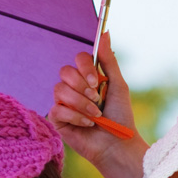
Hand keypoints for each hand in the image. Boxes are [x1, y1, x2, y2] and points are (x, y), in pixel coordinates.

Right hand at [50, 32, 136, 156]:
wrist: (117, 145)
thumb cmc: (120, 117)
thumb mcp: (117, 85)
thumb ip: (108, 60)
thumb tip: (104, 31)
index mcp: (88, 78)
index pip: (78, 59)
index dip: (85, 67)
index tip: (97, 81)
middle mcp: (74, 88)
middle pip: (65, 71)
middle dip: (82, 86)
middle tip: (97, 99)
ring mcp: (64, 103)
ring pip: (59, 89)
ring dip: (81, 103)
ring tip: (96, 114)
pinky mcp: (57, 119)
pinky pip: (57, 108)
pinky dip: (76, 116)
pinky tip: (87, 124)